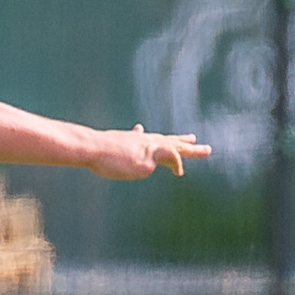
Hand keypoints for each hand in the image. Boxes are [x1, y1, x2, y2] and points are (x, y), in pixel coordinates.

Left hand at [88, 126, 211, 179]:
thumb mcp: (144, 166)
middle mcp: (147, 139)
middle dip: (188, 147)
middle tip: (204, 147)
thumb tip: (176, 163)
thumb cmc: (115, 160)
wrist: (90, 147)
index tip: (189, 166)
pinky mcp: (121, 139)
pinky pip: (138, 135)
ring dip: (172, 140)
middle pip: (172, 142)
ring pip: (158, 138)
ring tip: (183, 138)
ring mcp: (135, 138)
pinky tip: (139, 129)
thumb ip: (163, 159)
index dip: (188, 157)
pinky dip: (142, 134)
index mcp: (154, 146)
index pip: (177, 151)